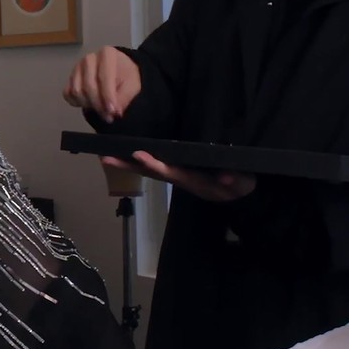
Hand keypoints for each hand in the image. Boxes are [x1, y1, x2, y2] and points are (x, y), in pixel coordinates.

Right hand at [63, 46, 141, 122]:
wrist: (119, 71)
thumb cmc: (126, 76)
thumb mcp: (132, 85)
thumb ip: (124, 97)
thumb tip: (114, 111)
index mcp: (106, 54)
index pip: (104, 77)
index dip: (108, 96)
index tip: (113, 111)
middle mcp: (89, 59)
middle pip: (88, 86)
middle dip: (98, 104)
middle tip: (108, 116)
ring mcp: (77, 68)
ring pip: (77, 91)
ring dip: (89, 105)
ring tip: (101, 111)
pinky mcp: (70, 78)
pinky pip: (67, 94)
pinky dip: (77, 103)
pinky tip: (89, 105)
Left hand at [102, 151, 254, 202]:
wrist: (238, 193)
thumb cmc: (240, 186)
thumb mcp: (242, 184)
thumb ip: (236, 181)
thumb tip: (228, 178)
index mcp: (194, 181)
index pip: (171, 172)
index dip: (155, 165)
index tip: (139, 154)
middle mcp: (180, 179)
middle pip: (152, 172)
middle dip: (130, 165)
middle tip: (107, 158)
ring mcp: (177, 176)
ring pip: (149, 170)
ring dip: (128, 164)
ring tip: (106, 156)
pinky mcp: (177, 171)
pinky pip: (154, 167)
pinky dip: (138, 161)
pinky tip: (124, 154)